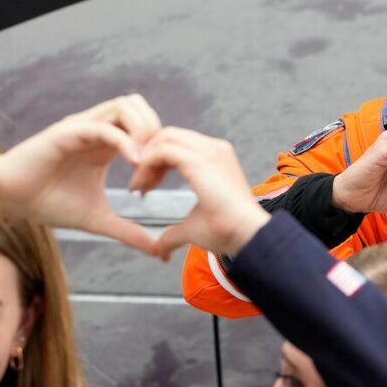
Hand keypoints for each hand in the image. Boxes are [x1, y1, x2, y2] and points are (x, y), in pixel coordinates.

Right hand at [0, 95, 160, 252]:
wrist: (10, 199)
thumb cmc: (49, 203)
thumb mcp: (97, 219)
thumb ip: (128, 232)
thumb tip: (157, 251)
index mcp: (108, 144)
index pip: (146, 125)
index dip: (158, 149)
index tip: (156, 182)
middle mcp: (98, 129)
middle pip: (140, 107)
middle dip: (155, 132)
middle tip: (154, 167)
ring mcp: (83, 127)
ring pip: (125, 106)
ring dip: (142, 130)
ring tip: (143, 164)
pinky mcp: (67, 132)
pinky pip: (102, 127)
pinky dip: (124, 141)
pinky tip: (134, 163)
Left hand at [135, 127, 270, 260]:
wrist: (247, 235)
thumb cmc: (228, 231)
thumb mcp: (194, 227)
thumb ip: (174, 234)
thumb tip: (160, 251)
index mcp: (216, 158)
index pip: (178, 144)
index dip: (156, 161)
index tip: (146, 186)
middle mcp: (214, 148)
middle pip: (168, 135)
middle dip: (147, 156)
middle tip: (139, 185)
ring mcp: (208, 151)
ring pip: (164, 138)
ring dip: (144, 160)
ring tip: (139, 187)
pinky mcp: (199, 161)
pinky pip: (162, 150)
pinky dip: (146, 164)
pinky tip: (142, 186)